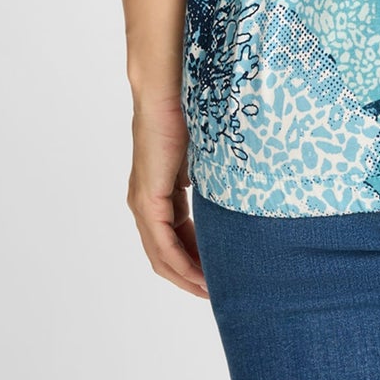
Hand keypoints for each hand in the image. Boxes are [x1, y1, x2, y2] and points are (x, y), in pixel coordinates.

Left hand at [126, 94, 209, 298]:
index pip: (175, 237)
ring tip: (211, 291)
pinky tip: (199, 276)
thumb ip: (211, 176)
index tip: (218, 272)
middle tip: (217, 291)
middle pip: (166, 254)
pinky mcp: (147, 199)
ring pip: (162, 255)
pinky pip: (163, 244)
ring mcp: (143, 203)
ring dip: (186, 276)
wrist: (167, 88)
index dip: (196, 258)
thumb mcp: (205, 154)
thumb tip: (236, 188)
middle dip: (191, 275)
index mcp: (159, 192)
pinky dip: (181, 264)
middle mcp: (145, 202)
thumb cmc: (188, 109)